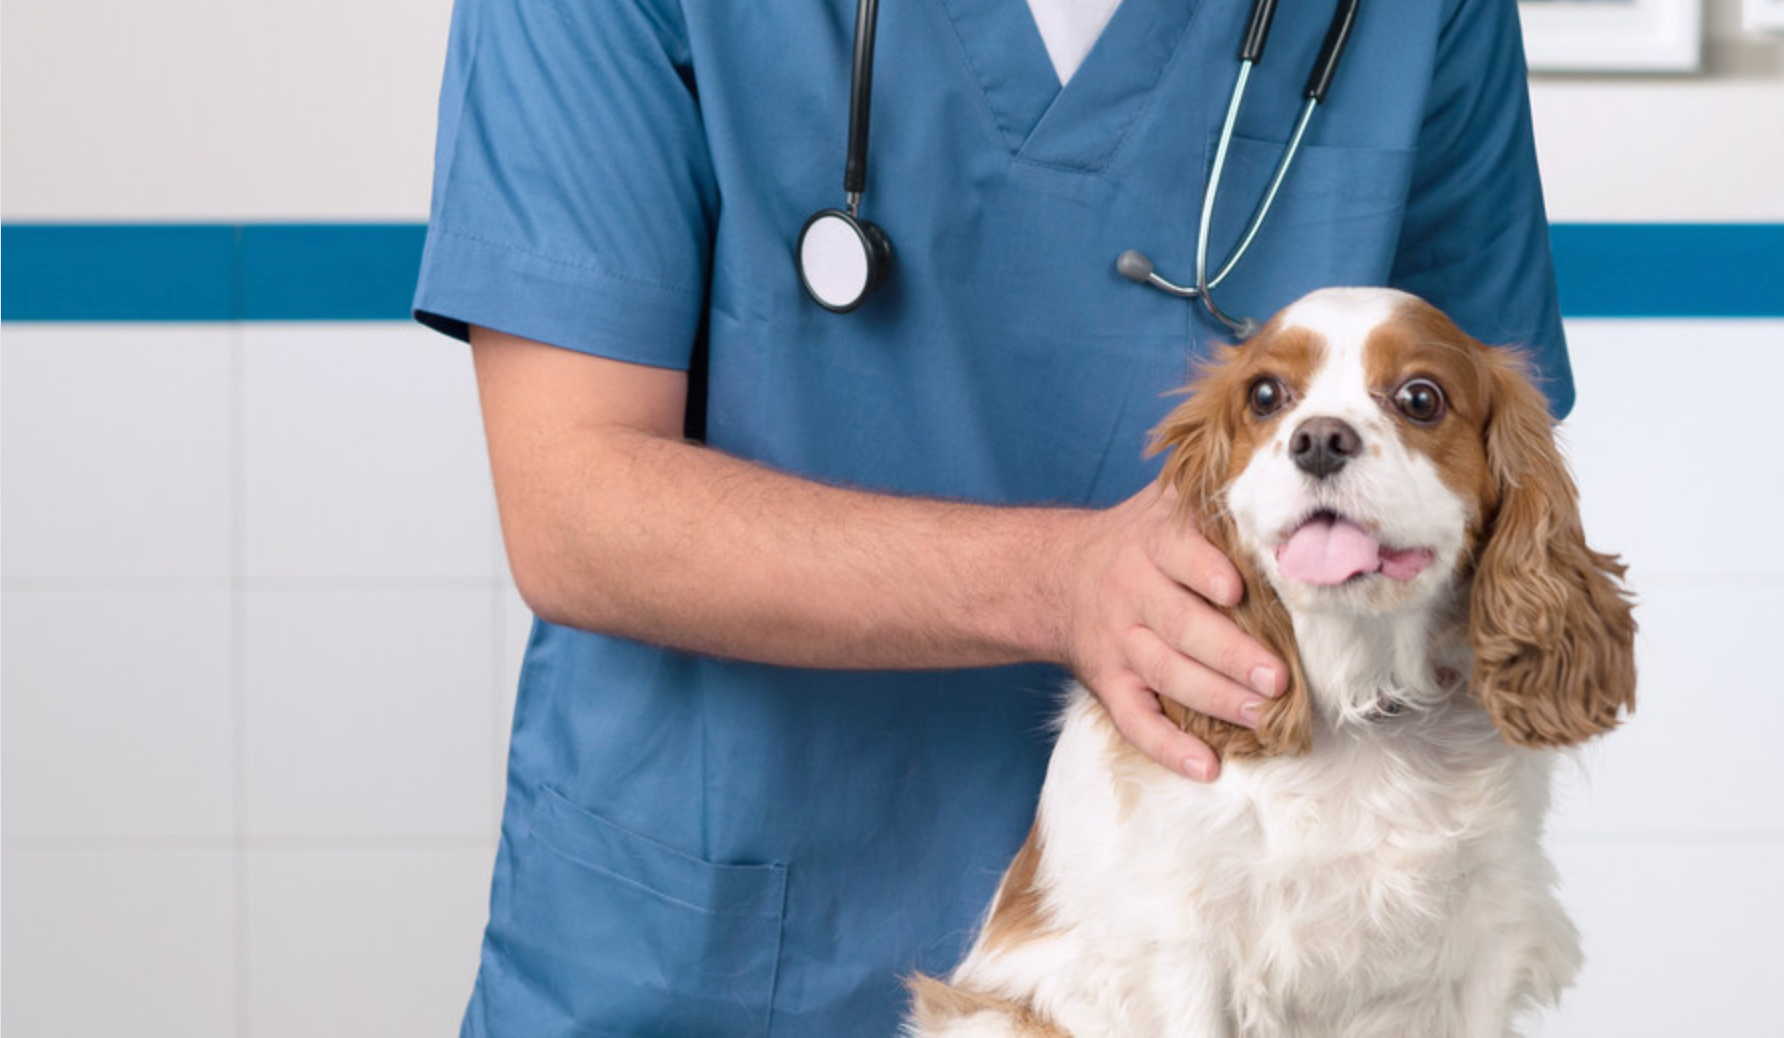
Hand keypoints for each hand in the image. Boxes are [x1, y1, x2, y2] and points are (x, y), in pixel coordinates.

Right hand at [1058, 482, 1286, 781]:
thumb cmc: (1136, 539)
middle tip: (1277, 679)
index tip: (1237, 592)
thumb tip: (1277, 467)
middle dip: (1230, 655)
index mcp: (1151, 545)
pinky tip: (1205, 766)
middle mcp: (1132, 594)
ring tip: (1262, 717)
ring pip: (1166, 675)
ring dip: (1215, 700)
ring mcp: (1118, 642)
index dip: (1206, 573)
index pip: (1178, 555)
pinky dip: (1168, 747)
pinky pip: (1134, 720)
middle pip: (1181, 627)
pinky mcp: (1109, 682)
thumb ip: (1209, 491)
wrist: (1054, 575)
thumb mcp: (1162, 503)